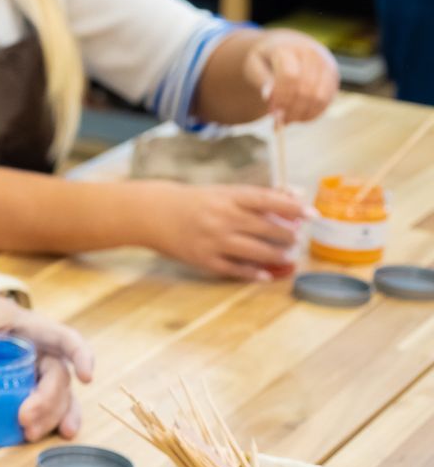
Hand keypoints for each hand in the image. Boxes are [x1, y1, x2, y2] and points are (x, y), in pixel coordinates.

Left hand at [0, 298, 94, 439]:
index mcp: (36, 330)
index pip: (66, 340)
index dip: (81, 356)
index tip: (86, 378)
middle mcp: (45, 353)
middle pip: (59, 377)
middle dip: (47, 400)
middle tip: (24, 417)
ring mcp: (41, 375)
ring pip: (59, 398)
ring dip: (50, 417)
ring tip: (30, 433)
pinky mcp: (33, 393)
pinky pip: (52, 409)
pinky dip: (56, 422)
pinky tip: (62, 433)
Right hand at [141, 181, 306, 280]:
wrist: (154, 213)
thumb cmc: (195, 201)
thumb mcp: (223, 192)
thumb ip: (257, 197)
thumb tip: (294, 196)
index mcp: (228, 197)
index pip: (268, 200)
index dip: (293, 207)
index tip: (313, 215)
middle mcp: (222, 218)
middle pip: (266, 228)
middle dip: (288, 235)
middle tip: (296, 239)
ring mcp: (213, 240)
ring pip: (256, 251)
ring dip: (277, 255)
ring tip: (287, 256)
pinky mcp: (204, 259)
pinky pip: (235, 269)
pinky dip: (253, 273)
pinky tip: (265, 274)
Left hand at [243, 29, 338, 124]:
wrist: (290, 46)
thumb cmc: (268, 59)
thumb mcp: (255, 65)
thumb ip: (261, 80)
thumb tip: (268, 96)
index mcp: (288, 49)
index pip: (289, 76)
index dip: (282, 97)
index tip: (272, 112)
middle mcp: (311, 55)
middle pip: (305, 89)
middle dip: (291, 109)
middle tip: (279, 123)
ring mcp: (325, 65)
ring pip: (318, 97)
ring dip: (302, 114)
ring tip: (287, 121)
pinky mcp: (333, 77)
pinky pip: (326, 100)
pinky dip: (313, 113)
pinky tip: (299, 118)